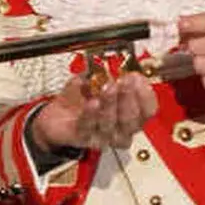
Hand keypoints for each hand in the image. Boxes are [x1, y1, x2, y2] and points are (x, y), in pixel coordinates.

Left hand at [33, 69, 156, 151]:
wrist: (56, 117)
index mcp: (131, 114)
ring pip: (110, 125)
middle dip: (128, 98)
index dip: (146, 95)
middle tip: (124, 81)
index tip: (137, 78)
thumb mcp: (93, 79)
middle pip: (132, 120)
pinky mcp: (83, 138)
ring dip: (110, 104)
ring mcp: (102, 136)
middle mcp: (120, 129)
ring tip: (107, 88)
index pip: (148, 110)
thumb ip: (103, 73)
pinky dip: (90, 115)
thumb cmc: (81, 99)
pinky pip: (88, 128)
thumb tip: (111, 66)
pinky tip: (91, 103)